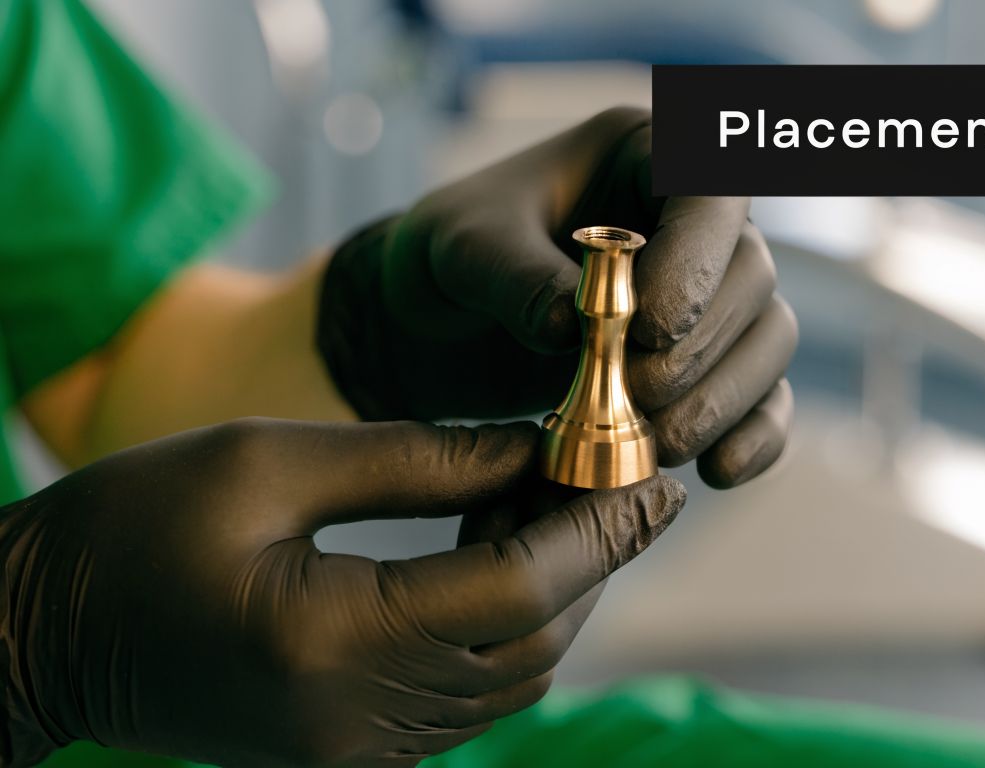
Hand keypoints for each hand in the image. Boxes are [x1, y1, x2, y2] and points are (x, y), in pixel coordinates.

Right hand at [0, 419, 683, 766]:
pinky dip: (507, 625)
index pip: (515, 594)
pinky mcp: (354, 753)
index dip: (595, 532)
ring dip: (554, 589)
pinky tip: (495, 547)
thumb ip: (414, 457)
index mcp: (329, 644)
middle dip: (590, 555)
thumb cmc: (128, 528)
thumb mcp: (267, 461)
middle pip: (532, 643)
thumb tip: (531, 445)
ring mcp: (359, 753)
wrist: (39, 638)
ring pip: (515, 679)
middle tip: (615, 472)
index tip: (654, 476)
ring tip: (552, 493)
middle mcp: (359, 723)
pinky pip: (471, 697)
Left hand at [318, 106, 796, 488]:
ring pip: (769, 339)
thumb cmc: (449, 255)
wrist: (436, 322)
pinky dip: (755, 438)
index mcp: (643, 156)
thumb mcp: (461, 249)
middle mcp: (693, 221)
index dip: (698, 260)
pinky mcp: (710, 365)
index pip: (712, 189)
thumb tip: (573, 326)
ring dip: (724, 399)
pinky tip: (713, 472)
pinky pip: (766, 398)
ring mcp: (710, 295)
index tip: (648, 327)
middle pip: (750, 276)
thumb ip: (515, 276)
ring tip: (658, 443)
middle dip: (699, 348)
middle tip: (636, 396)